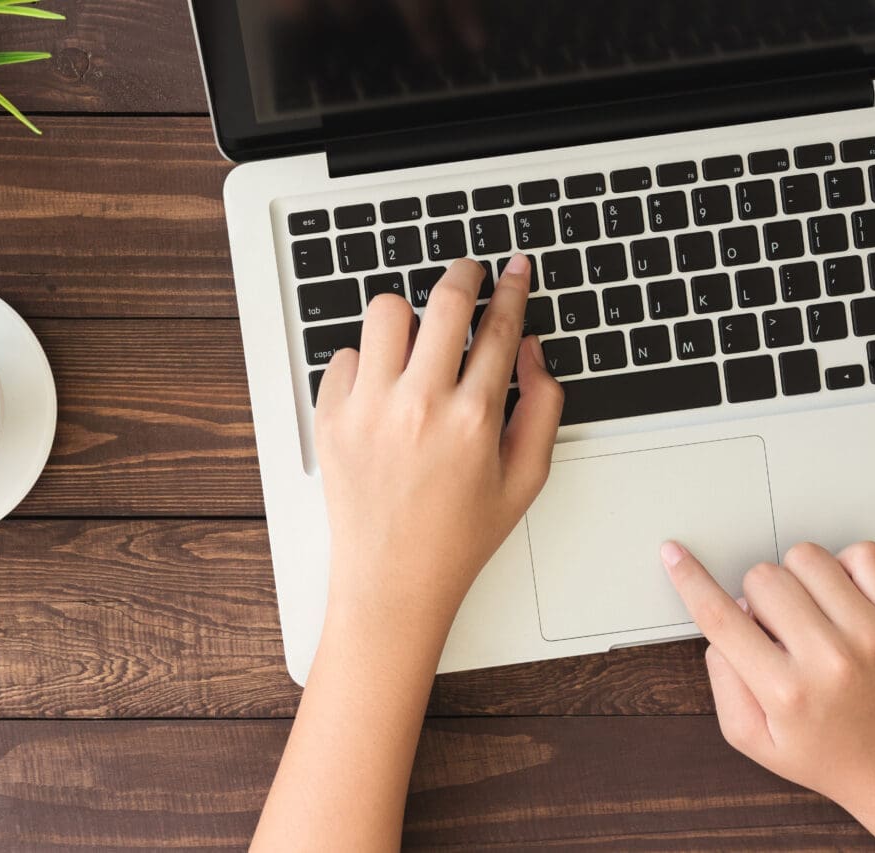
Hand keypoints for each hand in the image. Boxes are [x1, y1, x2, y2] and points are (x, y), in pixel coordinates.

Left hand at [315, 255, 562, 637]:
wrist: (392, 580)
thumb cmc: (459, 536)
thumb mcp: (525, 479)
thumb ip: (543, 407)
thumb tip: (530, 348)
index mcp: (474, 418)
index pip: (499, 326)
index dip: (511, 288)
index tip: (513, 270)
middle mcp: (419, 404)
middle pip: (444, 300)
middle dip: (463, 274)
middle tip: (468, 272)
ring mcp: (369, 408)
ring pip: (386, 311)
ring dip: (408, 315)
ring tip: (418, 338)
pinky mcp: (331, 418)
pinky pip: (345, 355)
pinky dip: (366, 361)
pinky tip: (383, 387)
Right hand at [663, 540, 874, 848]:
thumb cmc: (822, 752)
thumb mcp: (749, 737)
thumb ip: (721, 679)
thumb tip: (722, 619)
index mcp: (785, 691)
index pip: (720, 617)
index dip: (689, 579)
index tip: (674, 555)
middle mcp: (829, 658)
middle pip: (762, 577)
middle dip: (756, 597)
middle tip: (775, 630)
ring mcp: (871, 633)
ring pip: (806, 557)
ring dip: (796, 578)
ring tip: (808, 614)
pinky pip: (864, 554)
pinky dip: (845, 567)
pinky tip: (839, 599)